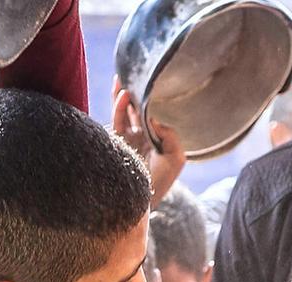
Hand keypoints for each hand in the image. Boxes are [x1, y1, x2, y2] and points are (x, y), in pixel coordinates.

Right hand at [112, 85, 185, 206]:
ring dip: (124, 94)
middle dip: (135, 91)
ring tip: (126, 79)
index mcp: (155, 139)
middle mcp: (140, 137)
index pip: (152, 113)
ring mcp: (126, 138)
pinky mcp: (115, 142)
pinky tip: (124, 94)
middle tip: (134, 72)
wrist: (140, 200)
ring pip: (124, 110)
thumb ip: (170, 134)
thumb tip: (153, 119)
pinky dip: (119, 106)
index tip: (152, 81)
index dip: (150, 98)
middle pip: (136, 108)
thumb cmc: (161, 182)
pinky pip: (116, 119)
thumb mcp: (177, 157)